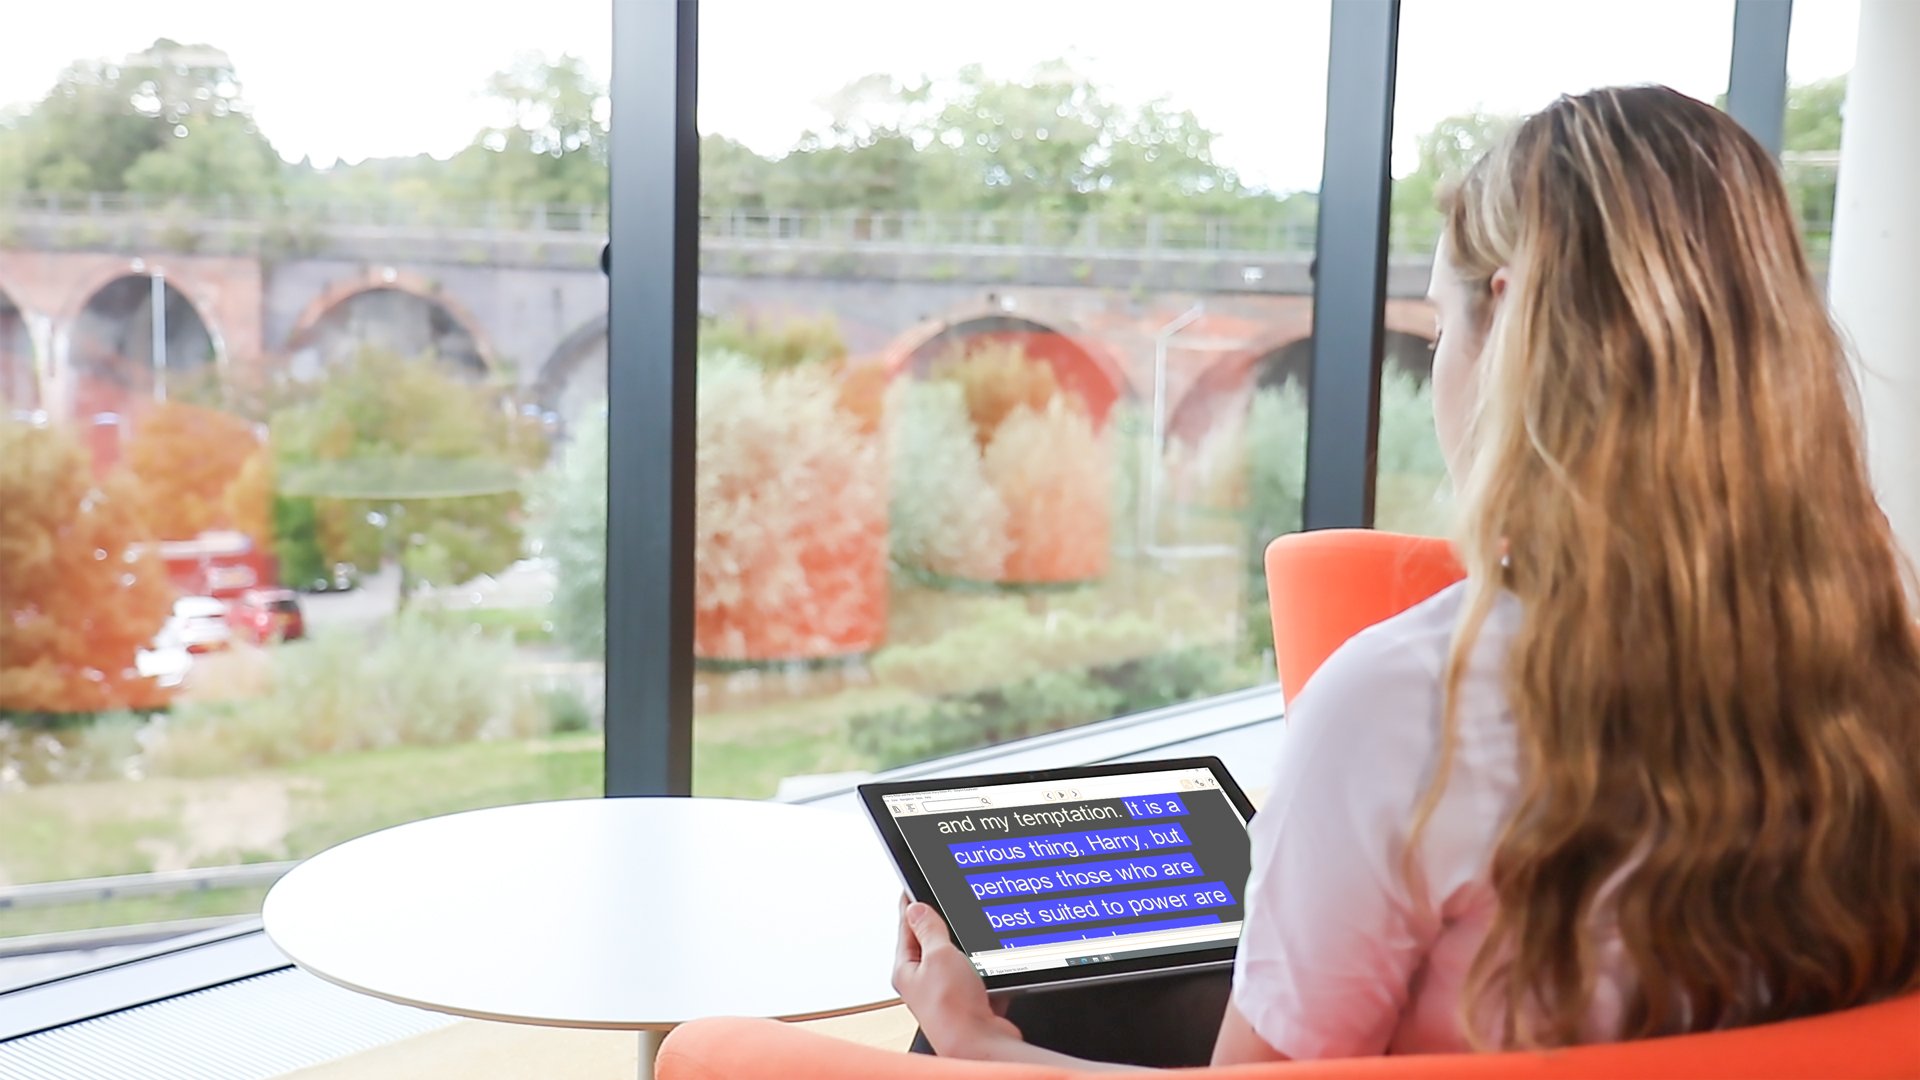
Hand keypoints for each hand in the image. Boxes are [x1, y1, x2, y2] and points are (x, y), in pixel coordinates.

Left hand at [892, 896, 1022, 1058]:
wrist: (980, 1045)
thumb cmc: (952, 1009)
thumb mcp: (938, 955)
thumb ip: (929, 929)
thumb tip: (916, 908)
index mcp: (906, 969)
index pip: (906, 926)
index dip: (912, 903)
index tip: (913, 885)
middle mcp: (923, 983)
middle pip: (933, 942)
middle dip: (946, 926)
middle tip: (953, 906)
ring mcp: (948, 993)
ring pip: (959, 959)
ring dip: (971, 950)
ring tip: (978, 940)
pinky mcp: (970, 1002)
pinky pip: (979, 976)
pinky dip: (988, 970)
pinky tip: (994, 968)